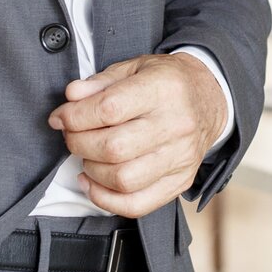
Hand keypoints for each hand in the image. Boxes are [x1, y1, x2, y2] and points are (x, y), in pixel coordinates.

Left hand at [50, 54, 229, 216]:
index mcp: (163, 89)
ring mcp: (181, 157)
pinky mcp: (181, 181)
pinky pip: (137, 204)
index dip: (75, 116)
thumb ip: (100, 82)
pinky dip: (106, 199)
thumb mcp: (135, 67)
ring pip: (123, 179)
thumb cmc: (167, 82)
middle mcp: (176, 124)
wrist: (211, 99)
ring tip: (88, 155)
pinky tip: (93, 182)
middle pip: (113, 148)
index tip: (61, 117)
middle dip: (78, 143)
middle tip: (73, 135)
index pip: (109, 109)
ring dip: (92, 170)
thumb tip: (72, 97)